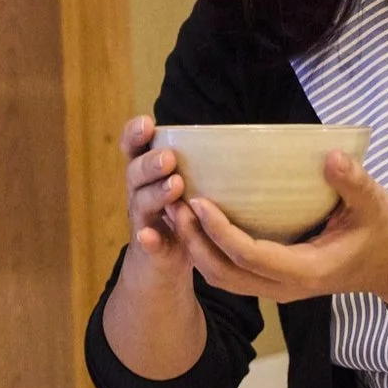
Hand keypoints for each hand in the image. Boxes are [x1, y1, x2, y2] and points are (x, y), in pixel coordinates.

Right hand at [118, 115, 193, 281]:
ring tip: (175, 186)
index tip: (148, 123)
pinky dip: (148, 239)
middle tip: (170, 159)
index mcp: (149, 174)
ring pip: (142, 204)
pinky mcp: (151, 249)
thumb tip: (252, 138)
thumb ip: (204, 164)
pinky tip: (149, 235)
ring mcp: (144, 221)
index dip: (135, 135)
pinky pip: (148, 244)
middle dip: (151, 164)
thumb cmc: (184, 214)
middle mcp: (140, 193)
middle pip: (135, 173)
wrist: (162, 263)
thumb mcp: (190, 185)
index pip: (135, 148)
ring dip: (155, 194)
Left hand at [168, 150, 387, 307]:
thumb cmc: (384, 232)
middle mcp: (283, 287)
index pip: (248, 255)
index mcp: (305, 270)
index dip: (219, 231)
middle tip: (172, 203)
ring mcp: (275, 289)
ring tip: (173, 210)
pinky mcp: (271, 282)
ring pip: (221, 277)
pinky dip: (206, 252)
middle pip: (223, 272)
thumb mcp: (376, 204)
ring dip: (194, 248)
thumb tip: (331, 156)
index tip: (197, 201)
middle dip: (193, 241)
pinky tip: (193, 222)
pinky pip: (229, 273)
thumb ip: (354, 182)